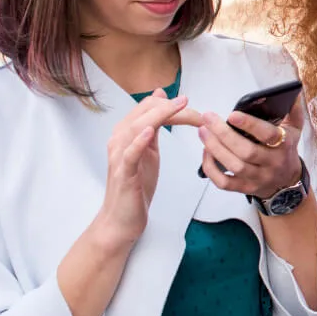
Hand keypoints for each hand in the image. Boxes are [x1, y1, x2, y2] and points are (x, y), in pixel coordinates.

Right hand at [96, 92, 202, 246]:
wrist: (121, 218)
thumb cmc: (136, 184)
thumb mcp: (150, 149)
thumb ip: (155, 126)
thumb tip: (161, 97)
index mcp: (128, 133)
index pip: (147, 107)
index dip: (170, 103)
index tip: (191, 105)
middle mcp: (120, 140)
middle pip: (142, 113)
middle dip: (170, 108)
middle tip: (196, 112)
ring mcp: (120, 157)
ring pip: (135, 128)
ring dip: (158, 116)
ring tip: (178, 108)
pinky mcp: (123, 174)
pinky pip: (128, 154)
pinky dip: (138, 141)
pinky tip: (150, 132)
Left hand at [198, 98, 304, 200]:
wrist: (287, 181)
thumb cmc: (286, 150)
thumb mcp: (295, 129)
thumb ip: (293, 111)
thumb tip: (293, 93)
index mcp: (284, 144)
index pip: (268, 135)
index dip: (250, 125)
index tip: (232, 115)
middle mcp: (272, 163)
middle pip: (246, 151)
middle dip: (224, 134)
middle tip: (208, 119)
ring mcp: (259, 177)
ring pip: (234, 166)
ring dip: (215, 148)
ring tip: (202, 131)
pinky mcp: (246, 188)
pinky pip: (225, 183)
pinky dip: (211, 169)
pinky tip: (205, 153)